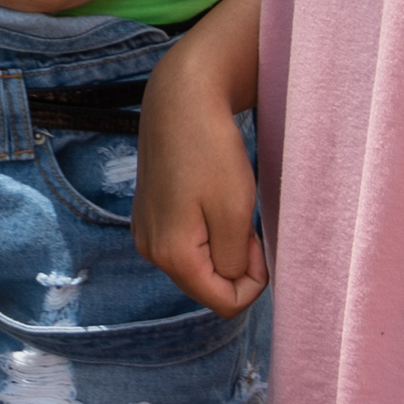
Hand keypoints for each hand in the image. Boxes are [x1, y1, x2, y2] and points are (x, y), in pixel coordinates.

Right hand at [130, 42, 265, 314]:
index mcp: (171, 255)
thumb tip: (230, 281)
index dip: (253, 282)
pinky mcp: (148, 214)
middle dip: (235, 264)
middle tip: (244, 221)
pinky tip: (209, 199)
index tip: (257, 241)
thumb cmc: (211, 152)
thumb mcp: (234, 214)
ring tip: (227, 207)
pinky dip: (206, 233)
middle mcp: (150, 250)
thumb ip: (233, 263)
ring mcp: (146, 231)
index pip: (225, 303)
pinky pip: (185, 244)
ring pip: (198, 266)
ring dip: (221, 247)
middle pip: (208, 286)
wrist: (180, 100)